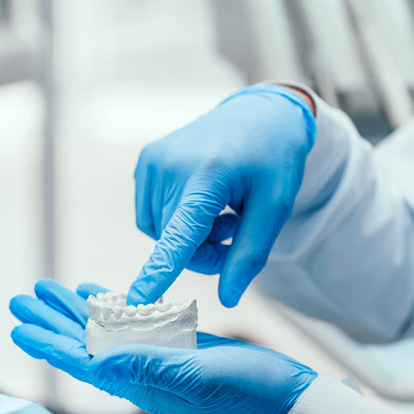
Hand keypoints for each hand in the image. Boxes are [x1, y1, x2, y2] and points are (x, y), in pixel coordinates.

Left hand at [10, 279, 316, 413]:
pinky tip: (96, 294)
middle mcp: (141, 370)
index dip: (49, 342)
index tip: (20, 324)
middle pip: (85, 343)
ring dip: (74, 310)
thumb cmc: (245, 390)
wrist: (282, 396)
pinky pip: (133, 322)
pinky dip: (111, 306)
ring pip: (104, 330)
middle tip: (21, 297)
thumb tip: (97, 359)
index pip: (83, 360)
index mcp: (140, 381)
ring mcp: (157, 356)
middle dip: (52, 320)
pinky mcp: (175, 344)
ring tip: (48, 289)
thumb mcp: (196, 374)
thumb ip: (148, 365)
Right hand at [128, 84, 316, 307]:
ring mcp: (152, 161)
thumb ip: (250, 254)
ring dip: (188, 238)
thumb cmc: (274, 159)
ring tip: (221, 212)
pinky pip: (151, 216)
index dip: (158, 272)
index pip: (179, 234)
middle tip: (234, 232)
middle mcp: (170, 164)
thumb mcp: (276, 206)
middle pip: (173, 244)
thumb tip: (228, 299)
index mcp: (207, 175)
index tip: (137, 301)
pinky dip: (174, 222)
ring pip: (160, 235)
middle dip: (203, 253)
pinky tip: (201, 202)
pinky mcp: (145, 161)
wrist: (260, 112)